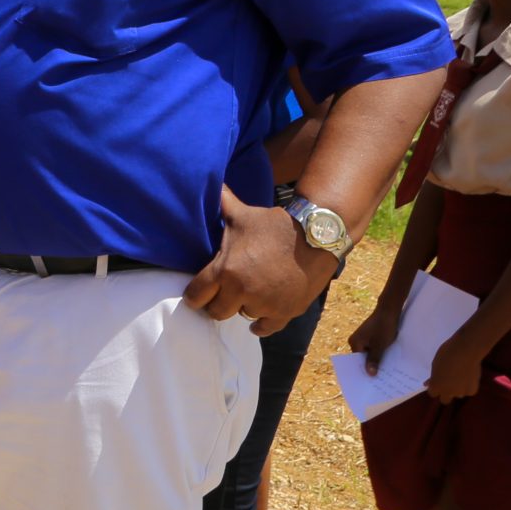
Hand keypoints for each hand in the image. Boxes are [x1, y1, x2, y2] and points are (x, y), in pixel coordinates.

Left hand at [183, 185, 336, 335]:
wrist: (315, 236)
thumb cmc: (273, 224)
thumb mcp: (242, 214)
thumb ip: (221, 203)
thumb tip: (210, 181)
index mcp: (225, 271)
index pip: (196, 296)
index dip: (194, 295)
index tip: (198, 293)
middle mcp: (242, 292)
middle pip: (216, 312)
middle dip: (216, 304)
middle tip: (220, 296)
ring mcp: (265, 305)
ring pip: (242, 316)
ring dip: (242, 307)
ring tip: (246, 295)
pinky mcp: (285, 312)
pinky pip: (265, 328)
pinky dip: (260, 324)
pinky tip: (256, 320)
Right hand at [348, 301, 403, 373]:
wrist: (389, 311)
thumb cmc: (383, 328)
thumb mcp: (380, 346)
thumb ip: (374, 360)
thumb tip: (369, 375)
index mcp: (354, 343)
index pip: (357, 362)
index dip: (365, 371)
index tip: (373, 382)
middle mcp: (356, 341)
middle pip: (363, 358)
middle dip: (371, 366)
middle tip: (381, 379)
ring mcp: (363, 338)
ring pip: (369, 353)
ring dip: (377, 360)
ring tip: (386, 371)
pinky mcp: (370, 336)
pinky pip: (373, 348)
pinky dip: (379, 353)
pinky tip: (387, 359)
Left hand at [427, 330, 484, 403]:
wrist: (465, 351)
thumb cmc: (446, 354)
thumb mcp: (435, 365)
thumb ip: (433, 377)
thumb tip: (428, 384)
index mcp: (436, 386)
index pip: (433, 393)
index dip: (435, 387)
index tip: (438, 382)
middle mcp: (448, 392)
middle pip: (445, 400)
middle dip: (446, 393)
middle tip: (449, 383)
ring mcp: (461, 393)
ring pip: (458, 394)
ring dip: (458, 389)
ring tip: (461, 376)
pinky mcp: (472, 391)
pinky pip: (469, 391)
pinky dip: (469, 386)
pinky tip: (469, 376)